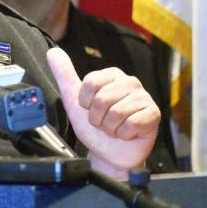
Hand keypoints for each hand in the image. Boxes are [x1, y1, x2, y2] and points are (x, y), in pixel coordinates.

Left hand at [47, 47, 159, 177]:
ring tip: (116, 128)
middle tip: (104, 122)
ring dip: (110, 128)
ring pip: (116, 113)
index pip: (90, 83)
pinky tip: (128, 133)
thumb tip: (53, 52)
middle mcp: (129, 82)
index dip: (85, 103)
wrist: (110, 154)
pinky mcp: (153, 113)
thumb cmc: (95, 129)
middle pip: (102, 100)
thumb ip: (64, 75)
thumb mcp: (74, 101)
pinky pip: (132, 124)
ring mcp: (143, 97)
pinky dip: (125, 134)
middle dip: (98, 119)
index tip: (91, 110)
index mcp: (111, 75)